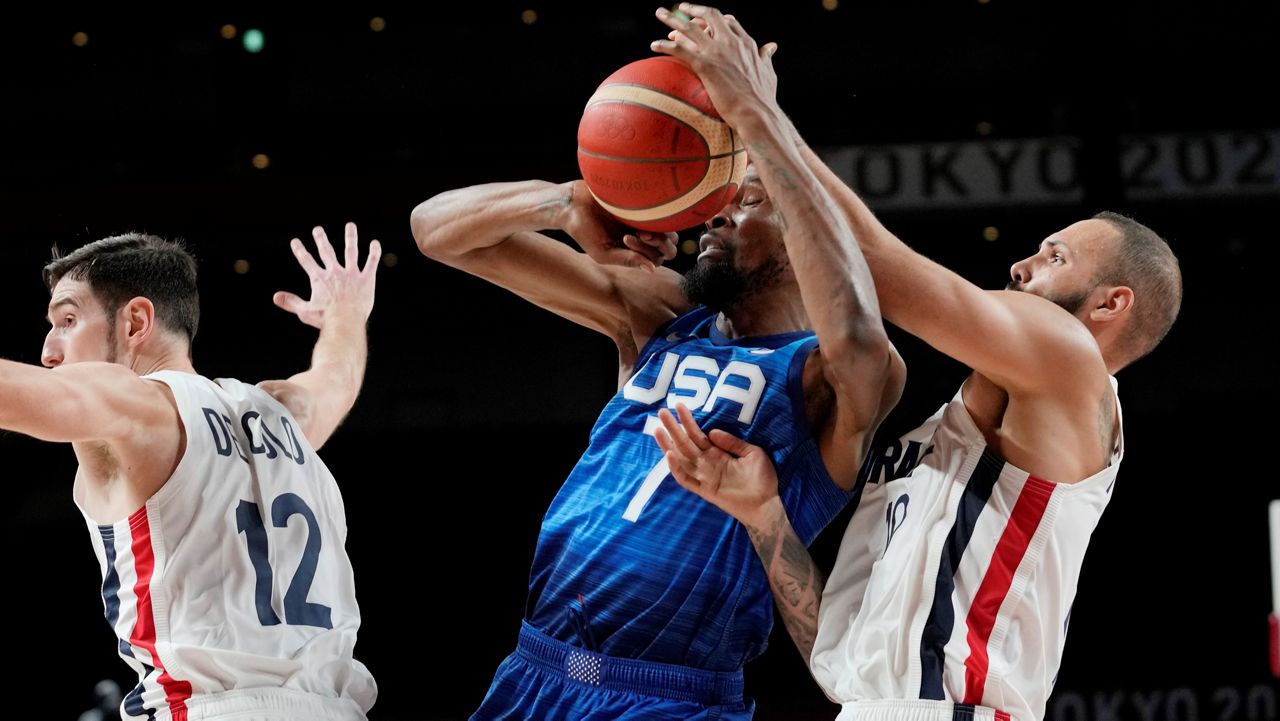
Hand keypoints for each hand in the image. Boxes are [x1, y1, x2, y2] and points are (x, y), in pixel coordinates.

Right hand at [274, 222, 380, 328]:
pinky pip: (371, 262)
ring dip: (350, 237)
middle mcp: (335, 272)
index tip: (295, 241)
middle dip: (321, 239)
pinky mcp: (367, 279)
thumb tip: (275, 297)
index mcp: (319, 279)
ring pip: (351, 251)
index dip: (300, 251)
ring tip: (350, 225)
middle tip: (317, 229)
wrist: (345, 321)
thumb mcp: (305, 311)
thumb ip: (291, 302)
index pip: (307, 261)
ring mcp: (351, 274)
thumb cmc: (324, 318)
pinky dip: (374, 252)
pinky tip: (375, 243)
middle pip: (326, 252)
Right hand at [561, 180, 677, 270]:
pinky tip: (640, 213)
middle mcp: (644, 236)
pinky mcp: (646, 204)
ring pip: (671, 233)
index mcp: (636, 251)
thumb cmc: (585, 230)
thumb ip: (627, 261)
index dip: (647, 253)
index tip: (625, 239)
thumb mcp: (603, 252)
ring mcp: (647, 220)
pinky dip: (657, 216)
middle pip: (669, 248)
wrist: (573, 203)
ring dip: (660, 234)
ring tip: (641, 228)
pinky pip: (665, 213)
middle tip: (640, 234)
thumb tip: (652, 270)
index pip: (657, 259)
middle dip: (658, 245)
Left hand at [651, 4, 780, 127]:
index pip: (728, 21)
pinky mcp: (705, 65)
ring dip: (672, 19)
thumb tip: (772, 46)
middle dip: (693, 9)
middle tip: (681, 7)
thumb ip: (766, 56)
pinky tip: (653, 45)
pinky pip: (680, 50)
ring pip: (689, 28)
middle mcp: (730, 42)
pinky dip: (665, 46)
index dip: (714, 19)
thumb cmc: (763, 98)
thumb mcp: (768, 71)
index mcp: (745, 42)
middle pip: (709, 15)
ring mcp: (717, 52)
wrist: (757, 113)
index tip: (704, 19)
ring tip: (659, 13)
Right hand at [653, 403, 780, 525]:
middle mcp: (707, 464)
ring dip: (668, 445)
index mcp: (717, 454)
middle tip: (661, 412)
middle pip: (685, 443)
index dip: (688, 421)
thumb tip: (712, 431)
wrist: (767, 504)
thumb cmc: (762, 479)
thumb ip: (733, 442)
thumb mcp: (752, 453)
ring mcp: (704, 477)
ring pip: (681, 459)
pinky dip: (676, 469)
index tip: (678, 405)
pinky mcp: (705, 490)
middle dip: (673, 428)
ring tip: (658, 430)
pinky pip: (686, 479)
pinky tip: (669, 455)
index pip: (698, 434)